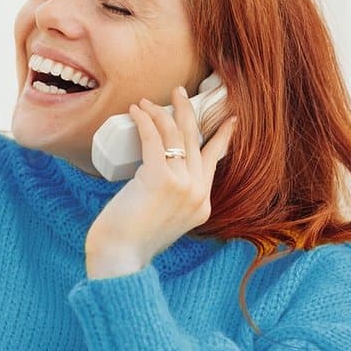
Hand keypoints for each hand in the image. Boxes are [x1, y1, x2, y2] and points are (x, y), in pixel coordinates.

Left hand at [83, 85, 235, 278]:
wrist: (120, 259)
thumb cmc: (131, 241)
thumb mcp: (163, 220)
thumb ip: (169, 202)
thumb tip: (153, 178)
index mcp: (202, 204)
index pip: (214, 161)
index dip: (222, 136)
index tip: (229, 119)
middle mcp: (198, 193)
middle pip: (196, 140)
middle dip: (187, 110)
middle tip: (178, 91)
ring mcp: (182, 186)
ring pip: (174, 136)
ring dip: (160, 112)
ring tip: (145, 102)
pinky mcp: (160, 179)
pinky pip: (154, 139)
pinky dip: (144, 121)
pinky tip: (135, 112)